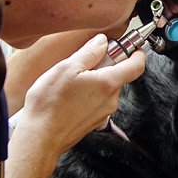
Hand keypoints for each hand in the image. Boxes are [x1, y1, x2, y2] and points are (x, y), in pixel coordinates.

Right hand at [15, 34, 144, 155]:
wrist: (40, 136)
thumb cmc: (50, 104)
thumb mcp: (67, 68)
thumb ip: (89, 52)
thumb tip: (102, 42)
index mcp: (108, 84)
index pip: (136, 66)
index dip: (137, 53)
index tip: (132, 47)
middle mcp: (110, 100)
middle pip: (119, 76)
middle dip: (106, 65)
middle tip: (85, 61)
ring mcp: (103, 113)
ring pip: (106, 89)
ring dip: (94, 80)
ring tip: (72, 80)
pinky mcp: (94, 121)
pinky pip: (97, 101)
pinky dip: (88, 93)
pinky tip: (69, 95)